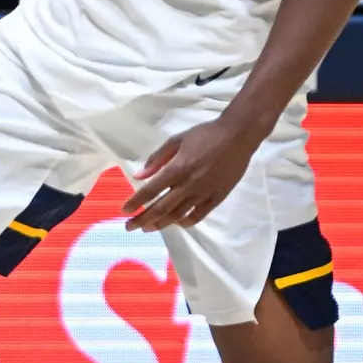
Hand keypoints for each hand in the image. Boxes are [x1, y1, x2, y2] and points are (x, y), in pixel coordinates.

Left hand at [120, 118, 259, 231]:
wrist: (238, 135)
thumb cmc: (205, 134)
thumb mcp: (176, 140)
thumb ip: (157, 159)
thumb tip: (138, 176)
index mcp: (177, 169)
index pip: (150, 191)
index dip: (136, 202)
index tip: (124, 210)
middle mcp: (189, 184)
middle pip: (161, 208)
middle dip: (142, 219)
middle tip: (129, 227)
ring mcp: (204, 193)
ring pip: (178, 215)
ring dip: (161, 224)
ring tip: (148, 228)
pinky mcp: (218, 196)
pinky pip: (200, 215)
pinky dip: (186, 222)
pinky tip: (177, 223)